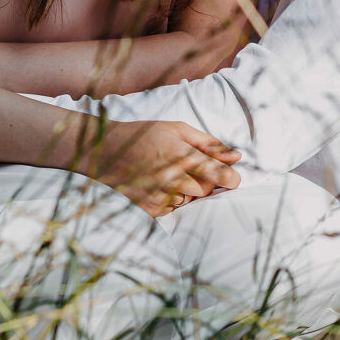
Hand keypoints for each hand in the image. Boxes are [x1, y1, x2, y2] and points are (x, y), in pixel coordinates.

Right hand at [76, 120, 240, 217]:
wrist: (103, 150)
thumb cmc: (143, 135)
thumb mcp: (176, 130)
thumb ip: (208, 144)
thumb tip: (236, 156)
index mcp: (181, 154)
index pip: (218, 174)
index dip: (231, 178)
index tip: (234, 179)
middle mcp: (170, 177)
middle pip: (206, 191)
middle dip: (205, 182)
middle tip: (190, 170)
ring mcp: (158, 195)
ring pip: (189, 201)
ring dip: (185, 192)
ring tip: (168, 175)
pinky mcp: (147, 209)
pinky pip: (171, 209)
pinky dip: (169, 200)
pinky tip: (156, 185)